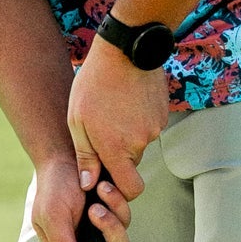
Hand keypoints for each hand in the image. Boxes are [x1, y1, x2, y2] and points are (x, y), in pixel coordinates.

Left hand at [66, 41, 170, 202]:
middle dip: (120, 155)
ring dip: (128, 134)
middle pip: (133, 163)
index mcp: (116, 148)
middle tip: (103, 129)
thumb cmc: (94, 84)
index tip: (108, 179)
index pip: (131, 189)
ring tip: (113, 108)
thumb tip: (88, 185)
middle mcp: (140, 142)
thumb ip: (85, 156)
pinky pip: (150, 126)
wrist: (125, 51)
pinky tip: (126, 100)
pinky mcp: (163, 114)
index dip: (122, 191)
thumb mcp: (77, 120)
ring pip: (141, 143)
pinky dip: (139, 119)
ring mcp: (155, 128)